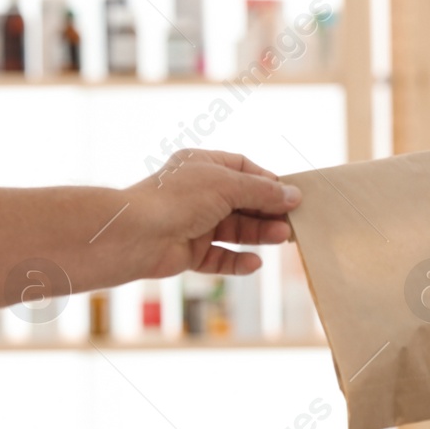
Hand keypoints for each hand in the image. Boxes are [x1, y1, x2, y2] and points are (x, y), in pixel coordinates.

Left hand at [128, 148, 300, 277]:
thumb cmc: (177, 198)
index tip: (291, 194)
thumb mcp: (227, 184)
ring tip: (283, 237)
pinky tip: (254, 263)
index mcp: (201, 165)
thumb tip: (293, 195)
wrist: (136, 234)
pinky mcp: (189, 252)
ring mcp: (193, 223)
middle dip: (268, 210)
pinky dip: (237, 261)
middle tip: (294, 221)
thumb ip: (262, 191)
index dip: (267, 182)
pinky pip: (219, 257)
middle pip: (242, 201)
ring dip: (259, 233)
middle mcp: (197, 192)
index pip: (242, 169)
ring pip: (234, 229)